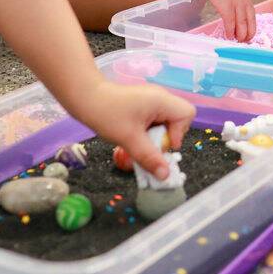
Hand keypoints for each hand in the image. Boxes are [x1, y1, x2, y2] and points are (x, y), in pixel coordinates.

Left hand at [72, 79, 193, 181]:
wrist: (85, 98)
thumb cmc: (107, 114)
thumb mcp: (129, 139)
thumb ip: (150, 158)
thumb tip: (165, 176)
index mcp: (161, 100)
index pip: (187, 114)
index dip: (179, 133)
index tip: (161, 143)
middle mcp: (160, 97)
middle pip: (178, 119)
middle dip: (166, 137)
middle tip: (148, 144)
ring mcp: (151, 100)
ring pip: (165, 122)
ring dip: (155, 136)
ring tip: (137, 141)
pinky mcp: (142, 105)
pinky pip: (154, 121)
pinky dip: (147, 132)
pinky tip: (133, 135)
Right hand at [200, 0, 255, 42]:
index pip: (252, 12)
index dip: (251, 23)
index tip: (250, 30)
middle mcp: (244, 0)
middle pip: (249, 20)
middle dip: (249, 32)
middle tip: (246, 40)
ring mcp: (236, 4)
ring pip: (242, 24)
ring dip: (241, 34)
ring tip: (239, 42)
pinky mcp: (226, 7)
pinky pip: (230, 23)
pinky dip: (230, 31)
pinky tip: (229, 36)